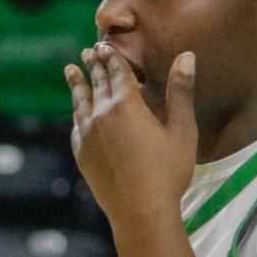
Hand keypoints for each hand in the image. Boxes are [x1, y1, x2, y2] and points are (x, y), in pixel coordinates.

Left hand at [67, 44, 196, 233]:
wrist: (140, 212)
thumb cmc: (168, 172)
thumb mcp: (182, 130)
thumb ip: (181, 91)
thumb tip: (186, 56)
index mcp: (127, 104)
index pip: (116, 71)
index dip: (111, 57)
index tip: (104, 44)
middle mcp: (102, 114)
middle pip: (97, 82)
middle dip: (94, 65)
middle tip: (88, 52)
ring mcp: (87, 135)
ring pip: (80, 102)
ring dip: (77, 84)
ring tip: (70, 70)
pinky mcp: (81, 154)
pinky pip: (76, 126)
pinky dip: (77, 113)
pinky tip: (77, 113)